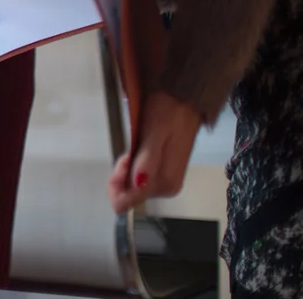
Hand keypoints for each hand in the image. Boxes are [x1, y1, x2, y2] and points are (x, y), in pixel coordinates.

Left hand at [107, 91, 201, 213]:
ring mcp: (166, 181)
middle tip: (129, 150)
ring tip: (135, 147)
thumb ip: (147, 159)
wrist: (184, 101)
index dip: (117, 181)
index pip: (128, 200)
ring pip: (132, 186)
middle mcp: (167, 188)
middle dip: (121, 174)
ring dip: (126, 169)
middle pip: (130, 194)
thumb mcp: (155, 132)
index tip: (123, 159)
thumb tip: (138, 185)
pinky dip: (132, 166)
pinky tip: (137, 151)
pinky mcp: (164, 173)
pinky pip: (139, 178)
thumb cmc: (168, 113)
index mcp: (165, 183)